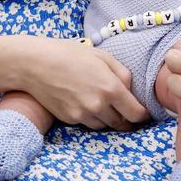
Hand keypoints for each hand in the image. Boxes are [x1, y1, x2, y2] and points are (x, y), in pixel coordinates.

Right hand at [20, 37, 149, 130]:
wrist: (36, 64)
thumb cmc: (70, 54)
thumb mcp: (102, 56)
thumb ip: (122, 73)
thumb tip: (130, 90)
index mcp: (111, 88)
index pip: (136, 113)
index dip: (143, 115)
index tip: (144, 113)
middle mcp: (98, 105)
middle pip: (122, 124)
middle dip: (127, 119)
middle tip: (128, 113)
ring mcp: (83, 115)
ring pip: (105, 126)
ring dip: (109, 119)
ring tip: (105, 106)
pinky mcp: (70, 119)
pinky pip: (88, 123)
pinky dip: (92, 117)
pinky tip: (86, 103)